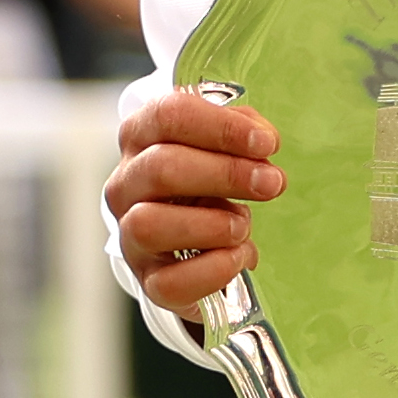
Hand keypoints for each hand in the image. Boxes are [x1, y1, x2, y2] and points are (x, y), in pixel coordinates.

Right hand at [106, 88, 283, 316]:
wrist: (194, 243)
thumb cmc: (207, 185)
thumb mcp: (223, 147)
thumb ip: (243, 132)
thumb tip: (262, 141)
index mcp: (140, 138)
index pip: (167, 115)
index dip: (221, 127)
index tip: (266, 143)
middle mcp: (126, 185)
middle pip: (162, 167)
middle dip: (226, 174)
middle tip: (271, 183)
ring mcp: (131, 236)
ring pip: (149, 225)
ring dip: (212, 224)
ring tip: (243, 225)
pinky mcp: (149, 280)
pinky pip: (170, 281)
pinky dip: (214, 270)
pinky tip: (238, 256)